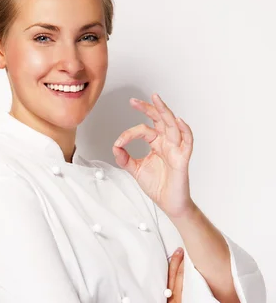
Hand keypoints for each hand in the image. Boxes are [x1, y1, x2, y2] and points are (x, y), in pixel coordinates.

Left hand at [112, 94, 194, 218]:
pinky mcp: (182, 159)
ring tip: (156, 99)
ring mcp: (176, 149)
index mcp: (157, 143)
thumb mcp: (135, 169)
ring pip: (172, 125)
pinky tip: (178, 120)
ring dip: (165, 111)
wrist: (168, 203)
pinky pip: (187, 142)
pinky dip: (185, 130)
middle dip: (149, 108)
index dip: (130, 133)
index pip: (144, 130)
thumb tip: (115, 147)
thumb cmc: (157, 186)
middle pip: (160, 119)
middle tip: (134, 101)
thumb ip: (125, 158)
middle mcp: (167, 143)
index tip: (119, 142)